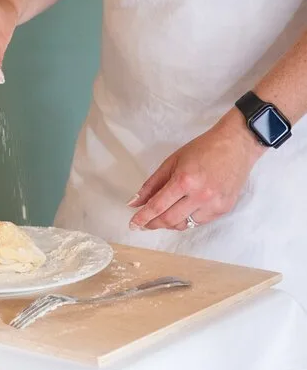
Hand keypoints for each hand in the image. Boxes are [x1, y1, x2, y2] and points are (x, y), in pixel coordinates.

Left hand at [128, 110, 266, 230]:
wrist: (237, 145)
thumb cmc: (202, 149)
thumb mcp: (172, 162)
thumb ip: (152, 184)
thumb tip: (134, 202)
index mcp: (184, 181)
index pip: (158, 206)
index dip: (143, 218)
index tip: (133, 224)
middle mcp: (200, 196)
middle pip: (170, 220)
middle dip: (153, 224)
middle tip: (143, 224)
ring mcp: (214, 204)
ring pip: (184, 224)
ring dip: (169, 223)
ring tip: (162, 216)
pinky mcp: (224, 209)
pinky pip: (199, 222)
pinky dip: (187, 219)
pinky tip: (182, 212)